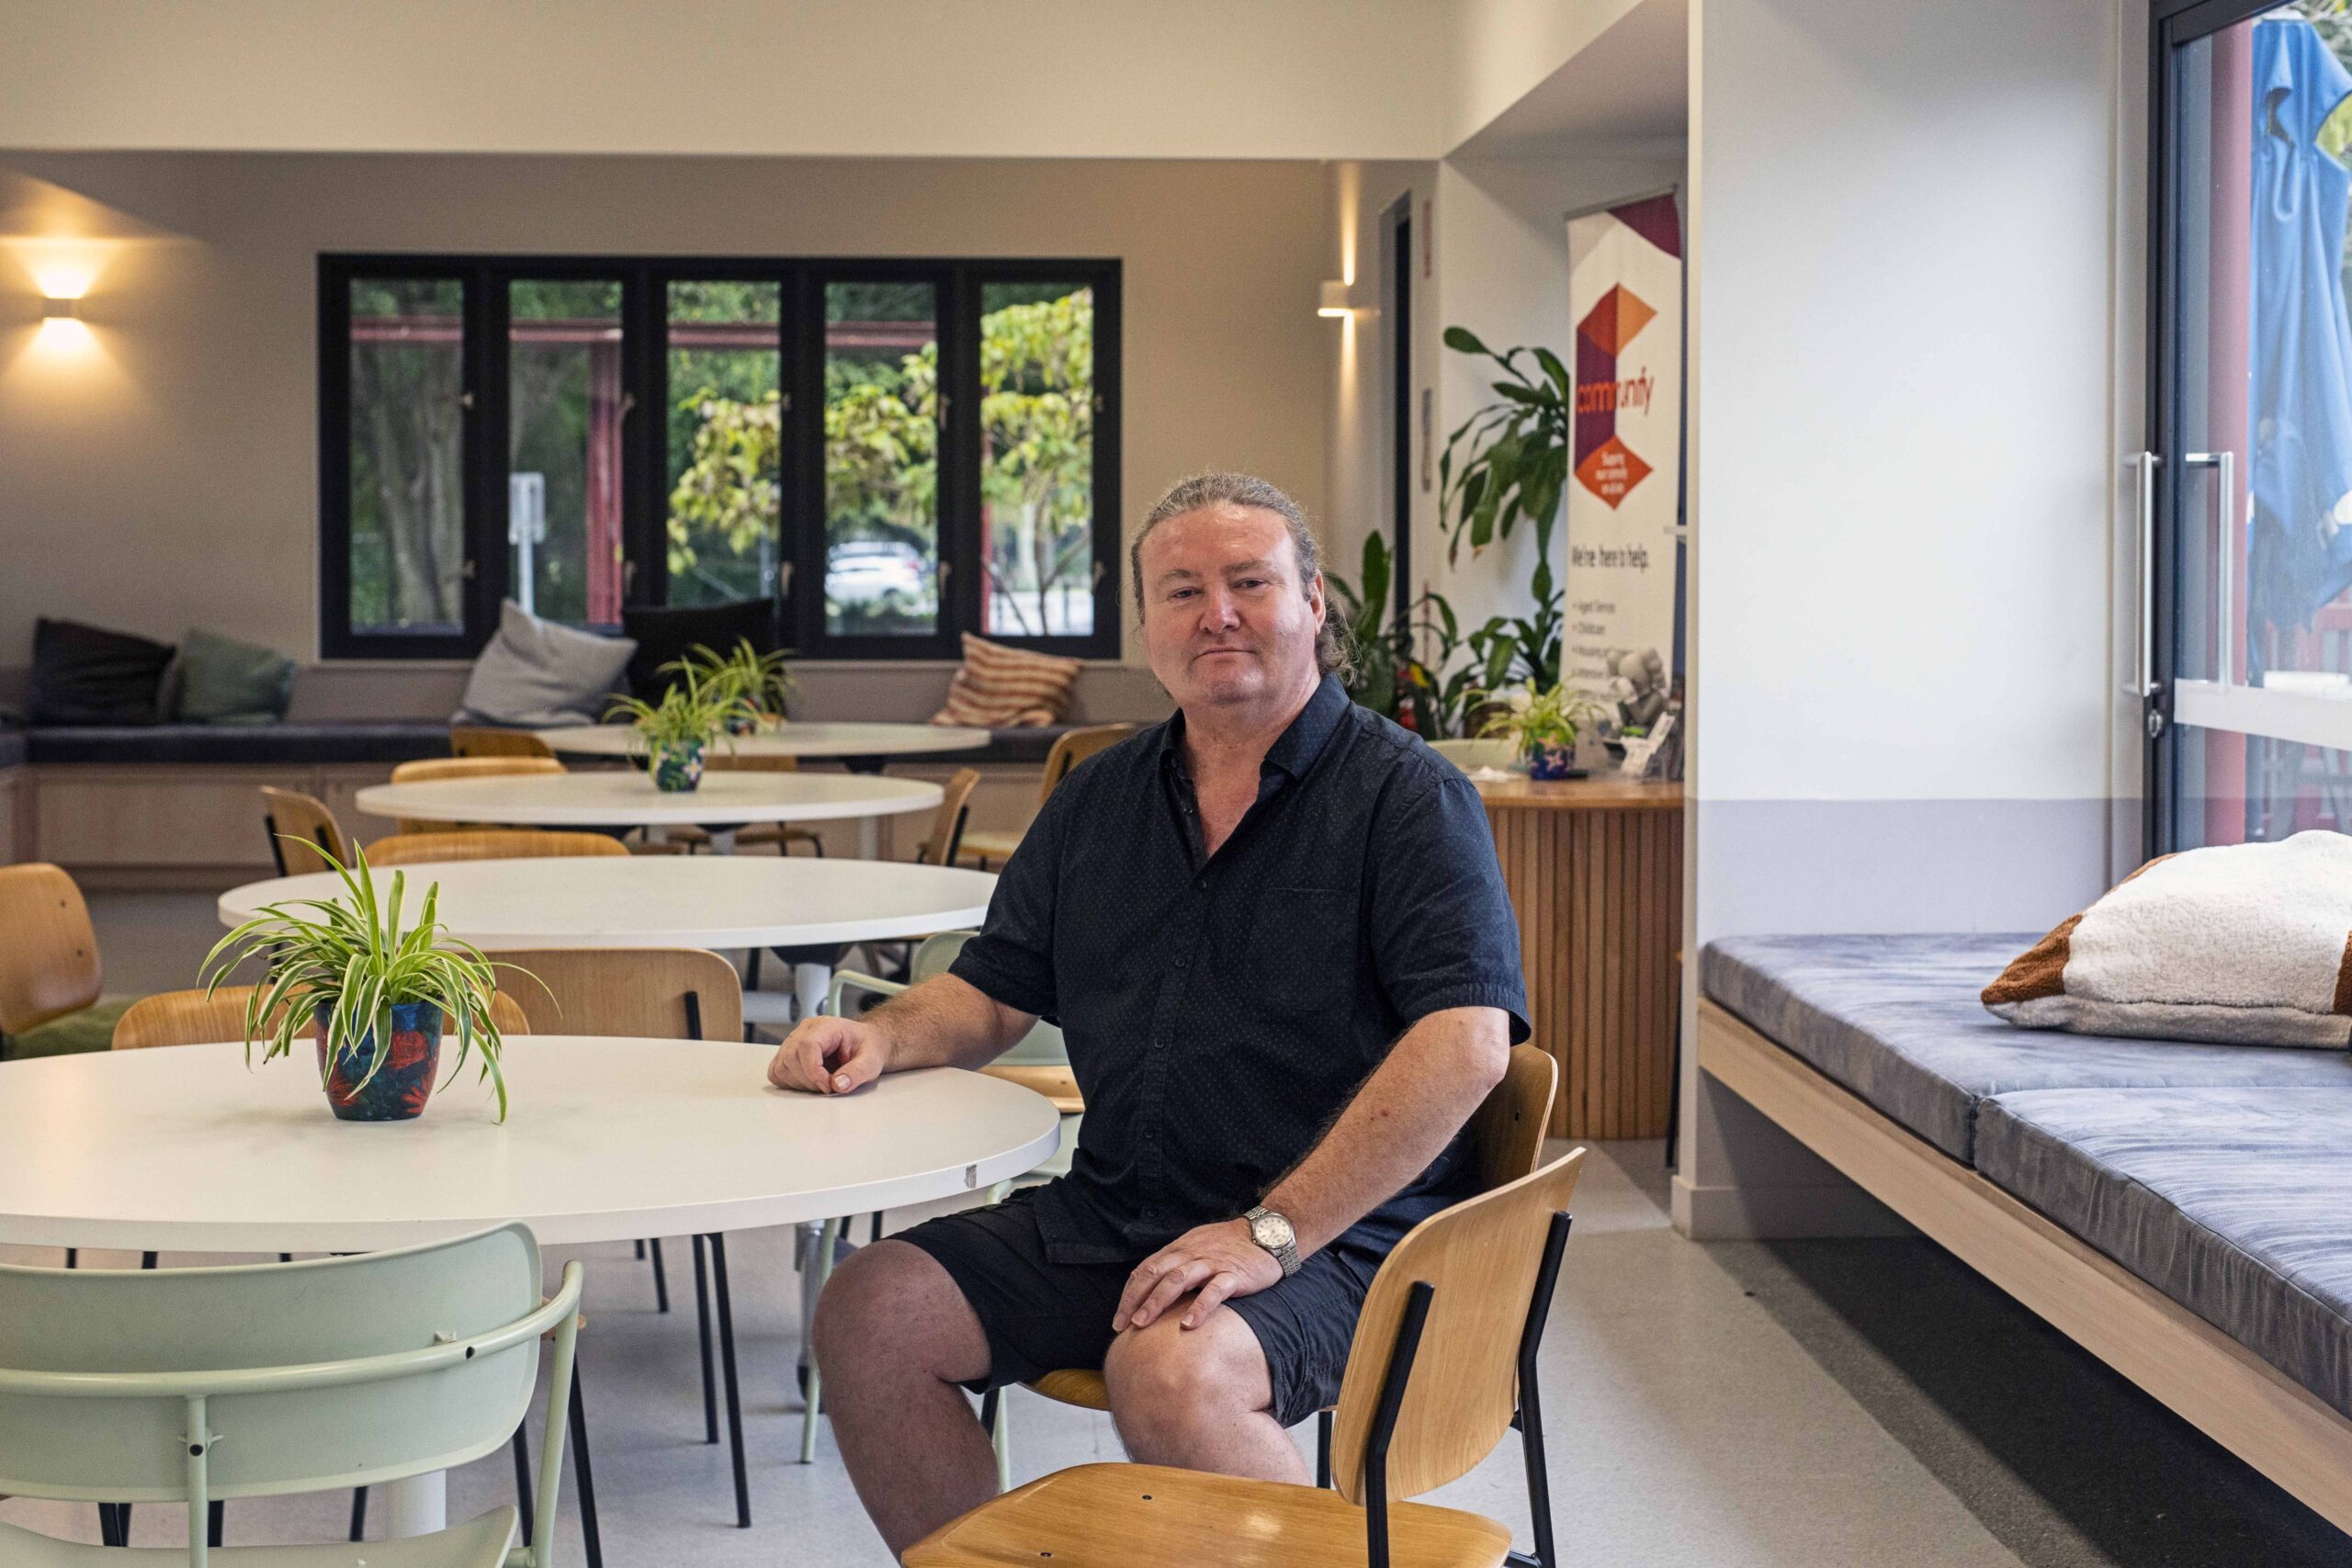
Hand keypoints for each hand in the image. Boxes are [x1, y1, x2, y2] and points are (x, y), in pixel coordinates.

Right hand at [766, 1015, 890, 1094]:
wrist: (863, 1044)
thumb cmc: (866, 1048)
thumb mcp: (871, 1060)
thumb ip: (857, 1072)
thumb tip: (838, 1084)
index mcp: (825, 1026)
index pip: (807, 1046)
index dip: (814, 1071)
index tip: (828, 1085)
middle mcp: (805, 1031)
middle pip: (791, 1058)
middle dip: (809, 1080)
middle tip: (829, 1086)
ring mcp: (793, 1042)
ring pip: (781, 1067)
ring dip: (800, 1083)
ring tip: (821, 1083)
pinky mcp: (788, 1055)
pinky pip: (776, 1072)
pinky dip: (789, 1083)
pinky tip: (809, 1082)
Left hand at [1114, 1218, 1283, 1331]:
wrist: (1269, 1233)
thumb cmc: (1230, 1246)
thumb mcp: (1198, 1248)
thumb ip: (1177, 1265)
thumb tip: (1153, 1291)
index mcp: (1180, 1249)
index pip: (1146, 1269)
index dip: (1130, 1294)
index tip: (1119, 1318)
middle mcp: (1191, 1253)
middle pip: (1156, 1274)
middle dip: (1136, 1300)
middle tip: (1123, 1325)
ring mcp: (1212, 1263)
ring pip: (1178, 1279)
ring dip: (1157, 1302)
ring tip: (1143, 1324)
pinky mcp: (1234, 1274)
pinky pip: (1214, 1290)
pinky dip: (1199, 1306)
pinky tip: (1188, 1324)